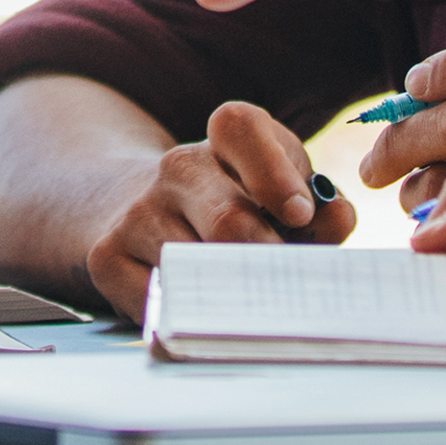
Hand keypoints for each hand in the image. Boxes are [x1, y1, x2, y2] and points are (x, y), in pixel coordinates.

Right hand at [86, 101, 353, 321]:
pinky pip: (160, 302)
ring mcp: (137, 212)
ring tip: (248, 301)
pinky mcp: (106, 256)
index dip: (274, 172)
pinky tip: (203, 308)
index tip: (300, 213)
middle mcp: (177, 167)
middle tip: (285, 285)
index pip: (240, 128)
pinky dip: (190, 316)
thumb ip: (320, 208)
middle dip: (267, 262)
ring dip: (232, 296)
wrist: (138, 210)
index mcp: (225, 139)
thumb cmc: (236, 207)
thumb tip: (338, 217)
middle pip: (229, 220)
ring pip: (196, 270)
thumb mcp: (281, 194)